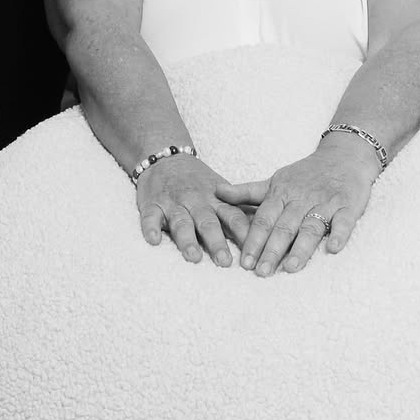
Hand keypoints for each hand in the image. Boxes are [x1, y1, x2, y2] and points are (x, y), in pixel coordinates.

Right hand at [136, 152, 250, 266]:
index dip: (244, 235)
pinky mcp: (152, 205)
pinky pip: (150, 217)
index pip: (234, 217)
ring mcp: (174, 203)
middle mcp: (196, 202)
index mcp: (217, 200)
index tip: (254, 255)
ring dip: (187, 239)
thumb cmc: (199, 182)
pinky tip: (153, 240)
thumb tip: (269, 234)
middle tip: (225, 262)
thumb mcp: (222, 192)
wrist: (166, 157)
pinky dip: (151, 228)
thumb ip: (240, 212)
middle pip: (208, 222)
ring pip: (181, 222)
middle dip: (217, 242)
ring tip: (193, 257)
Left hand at [219, 137, 380, 274]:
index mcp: (281, 193)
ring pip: (311, 227)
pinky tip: (333, 249)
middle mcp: (301, 199)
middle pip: (284, 227)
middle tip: (261, 272)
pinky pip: (344, 221)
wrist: (343, 156)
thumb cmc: (305, 174)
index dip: (253, 240)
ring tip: (290, 267)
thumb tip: (217, 192)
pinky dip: (339, 234)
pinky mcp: (348, 206)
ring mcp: (325, 202)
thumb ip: (247, 191)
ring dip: (301, 248)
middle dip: (271, 250)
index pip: (264, 219)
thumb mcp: (275, 180)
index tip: (243, 262)